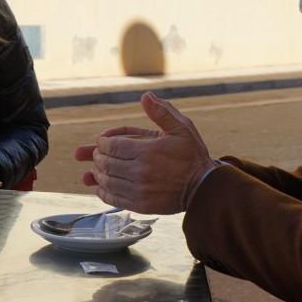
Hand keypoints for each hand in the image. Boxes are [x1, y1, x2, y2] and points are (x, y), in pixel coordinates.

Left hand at [74, 92, 216, 213]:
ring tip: (98, 168)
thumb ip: (162, 112)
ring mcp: (140, 190)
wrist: (204, 187)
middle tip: (97, 153)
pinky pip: (113, 198)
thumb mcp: (182, 128)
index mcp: (148, 151)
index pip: (112, 146)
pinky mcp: (140, 205)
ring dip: (98, 173)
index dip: (102, 142)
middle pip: (106, 162)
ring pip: (107, 181)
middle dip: (97, 156)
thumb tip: (145, 96)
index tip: (102, 141)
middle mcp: (141, 171)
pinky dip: (102, 192)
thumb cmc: (192, 155)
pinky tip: (101, 186)